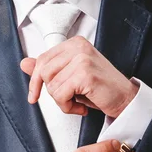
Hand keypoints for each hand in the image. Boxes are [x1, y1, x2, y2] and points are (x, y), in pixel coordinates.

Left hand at [20, 36, 139, 117]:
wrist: (126, 100)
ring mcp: (82, 59)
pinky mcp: (85, 74)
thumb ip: (49, 69)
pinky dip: (68, 107)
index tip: (34, 95)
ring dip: (62, 102)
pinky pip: (60, 95)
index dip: (35, 81)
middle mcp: (78, 47)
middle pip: (44, 72)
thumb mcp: (71, 77)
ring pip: (52, 86)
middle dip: (53, 93)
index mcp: (74, 44)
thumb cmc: (101, 90)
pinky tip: (82, 107)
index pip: (42, 59)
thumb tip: (25, 63)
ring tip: (78, 102)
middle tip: (68, 100)